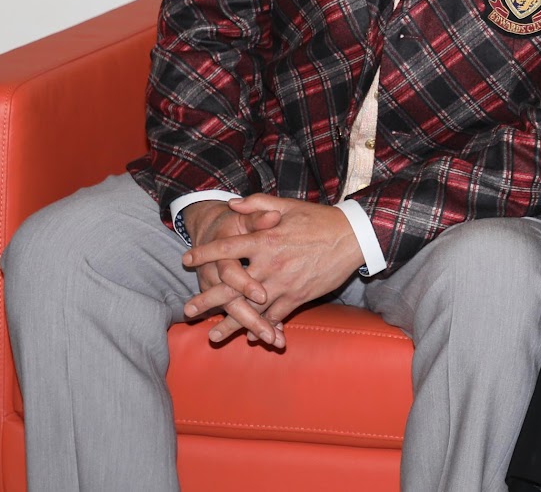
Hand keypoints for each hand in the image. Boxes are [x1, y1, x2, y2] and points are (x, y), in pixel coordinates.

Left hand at [183, 196, 363, 342]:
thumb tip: (231, 204)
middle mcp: (271, 265)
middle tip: (188, 310)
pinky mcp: (299, 296)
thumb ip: (257, 205)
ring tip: (213, 336)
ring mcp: (284, 284)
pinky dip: (263, 327)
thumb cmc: (319, 219)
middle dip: (208, 300)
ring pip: (252, 308)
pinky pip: (276, 316)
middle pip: (232, 286)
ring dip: (231, 323)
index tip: (186, 260)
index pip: (227, 248)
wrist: (353, 237)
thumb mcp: (288, 205)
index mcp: (266, 240)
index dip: (204, 254)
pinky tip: (251, 337)